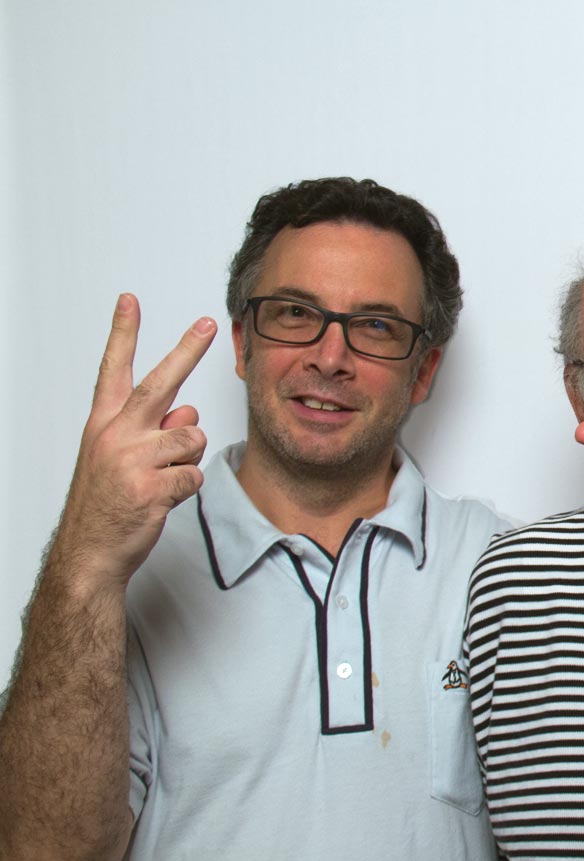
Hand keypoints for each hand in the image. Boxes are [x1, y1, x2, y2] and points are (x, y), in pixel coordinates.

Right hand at [55, 294, 215, 585]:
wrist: (90, 551)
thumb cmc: (109, 503)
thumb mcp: (122, 459)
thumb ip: (153, 430)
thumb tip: (187, 411)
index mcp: (104, 424)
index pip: (114, 369)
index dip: (123, 334)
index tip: (130, 300)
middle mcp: (116, 434)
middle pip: (161, 384)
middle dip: (187, 349)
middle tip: (207, 323)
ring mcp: (132, 459)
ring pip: (192, 439)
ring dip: (187, 461)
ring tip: (160, 481)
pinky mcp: (151, 486)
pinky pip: (194, 475)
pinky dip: (186, 489)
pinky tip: (161, 500)